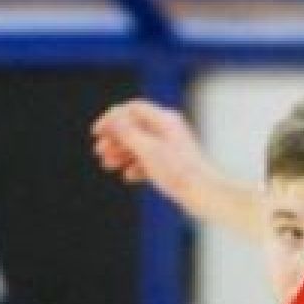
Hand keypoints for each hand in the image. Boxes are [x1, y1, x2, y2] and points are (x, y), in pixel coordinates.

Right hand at [91, 99, 217, 214]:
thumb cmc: (178, 171)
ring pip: (140, 145)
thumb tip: (113, 119)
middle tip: (99, 152)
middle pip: (134, 127)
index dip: (113, 118)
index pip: (132, 109)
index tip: (98, 132)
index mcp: (164, 120)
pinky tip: (129, 177)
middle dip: (115, 139)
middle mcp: (168, 130)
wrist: (205, 194)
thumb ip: (127, 132)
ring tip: (108, 165)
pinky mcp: (173, 165)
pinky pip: (149, 161)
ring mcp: (171, 148)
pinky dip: (136, 166)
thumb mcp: (147, 149)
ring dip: (122, 153)